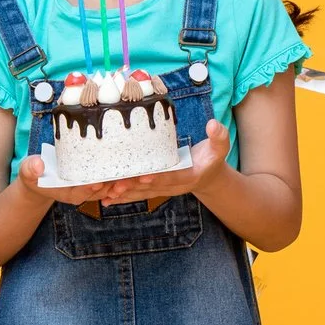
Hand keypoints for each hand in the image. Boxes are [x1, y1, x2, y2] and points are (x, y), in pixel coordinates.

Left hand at [22, 120, 232, 211]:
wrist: (209, 177)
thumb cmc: (212, 158)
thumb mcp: (219, 148)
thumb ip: (219, 137)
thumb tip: (214, 124)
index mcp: (188, 176)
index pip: (170, 176)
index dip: (157, 176)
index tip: (143, 175)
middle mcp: (173, 186)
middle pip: (150, 188)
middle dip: (131, 187)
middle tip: (113, 186)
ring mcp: (163, 190)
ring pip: (140, 194)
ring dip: (123, 194)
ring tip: (104, 195)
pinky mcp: (154, 190)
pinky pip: (137, 195)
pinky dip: (122, 197)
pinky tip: (106, 199)